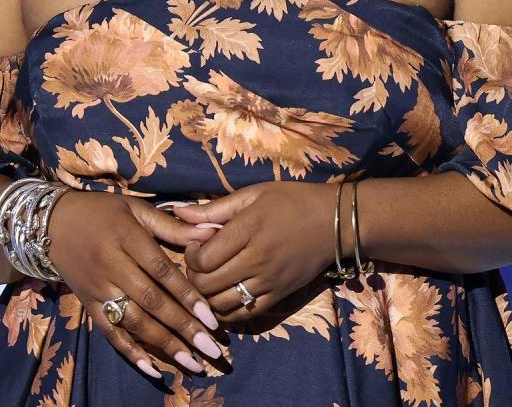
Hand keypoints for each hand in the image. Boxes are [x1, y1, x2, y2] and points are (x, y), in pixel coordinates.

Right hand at [46, 191, 225, 377]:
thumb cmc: (104, 212)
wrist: (54, 223)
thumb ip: (173, 226)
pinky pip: (109, 333)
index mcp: (126, 236)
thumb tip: (212, 233)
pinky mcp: (88, 304)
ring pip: (132, 321)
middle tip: (210, 349)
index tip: (211, 317)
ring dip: (163, 345)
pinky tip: (154, 370)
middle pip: (150, 301)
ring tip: (191, 363)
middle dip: (182, 327)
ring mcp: (97, 288)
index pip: (161, 270)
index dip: (187, 294)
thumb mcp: (137, 210)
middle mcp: (111, 265)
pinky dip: (131, 352)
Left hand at [172, 182, 336, 322]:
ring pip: (221, 304)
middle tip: (199, 262)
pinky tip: (225, 293)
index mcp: (248, 229)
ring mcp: (268, 282)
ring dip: (207, 295)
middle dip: (193, 276)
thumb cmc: (291, 201)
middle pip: (207, 284)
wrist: (333, 223)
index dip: (189, 255)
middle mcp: (257, 259)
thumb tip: (178, 212)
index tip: (195, 244)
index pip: (202, 258)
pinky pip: (244, 315)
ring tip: (211, 278)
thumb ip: (214, 209)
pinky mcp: (278, 297)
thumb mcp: (253, 195)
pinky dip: (227, 310)